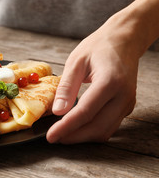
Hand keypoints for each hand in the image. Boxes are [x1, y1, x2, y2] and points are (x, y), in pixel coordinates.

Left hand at [46, 14, 137, 143]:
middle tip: (54, 137)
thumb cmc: (99, 46)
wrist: (124, 40)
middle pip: (98, 127)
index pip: (86, 112)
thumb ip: (67, 87)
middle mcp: (123, 95)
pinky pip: (110, 125)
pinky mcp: (127, 106)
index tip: (50, 136)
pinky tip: (77, 126)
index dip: (66, 127)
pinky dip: (92, 130)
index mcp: (110, 81)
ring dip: (83, 136)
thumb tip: (57, 111)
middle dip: (74, 136)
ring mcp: (128, 102)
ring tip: (62, 133)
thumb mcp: (76, 61)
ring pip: (105, 131)